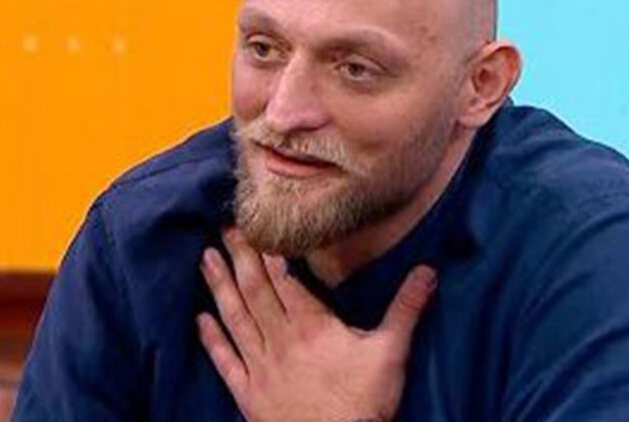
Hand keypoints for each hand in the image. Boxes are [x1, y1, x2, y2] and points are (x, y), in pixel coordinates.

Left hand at [197, 228, 437, 421]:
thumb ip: (406, 309)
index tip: (255, 225)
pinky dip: (212, 339)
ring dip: (219, 286)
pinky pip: (225, 360)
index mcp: (311, 325)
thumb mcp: (391, 353)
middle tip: (226, 226)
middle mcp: (279, 339)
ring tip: (206, 257)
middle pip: (255, 290)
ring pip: (235, 317)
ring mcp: (260, 365)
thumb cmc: (363, 403)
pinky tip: (200, 319)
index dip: (268, 251)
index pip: (284, 279)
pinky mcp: (248, 392)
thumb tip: (428, 271)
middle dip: (240, 256)